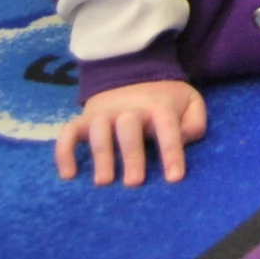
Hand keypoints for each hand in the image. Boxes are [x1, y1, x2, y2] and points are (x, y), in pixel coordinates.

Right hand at [56, 79, 206, 186]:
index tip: (174, 178)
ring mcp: (103, 114)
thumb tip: (187, 138)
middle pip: (129, 128)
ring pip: (99, 130)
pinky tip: (68, 175)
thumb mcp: (189, 102)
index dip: (172, 152)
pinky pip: (68, 133)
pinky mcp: (82, 120)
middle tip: (134, 183)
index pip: (167, 127)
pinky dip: (64, 152)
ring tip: (103, 182)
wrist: (130, 75)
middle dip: (132, 155)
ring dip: (101, 155)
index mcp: (158, 106)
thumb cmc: (163, 101)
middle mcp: (129, 109)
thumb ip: (195, 120)